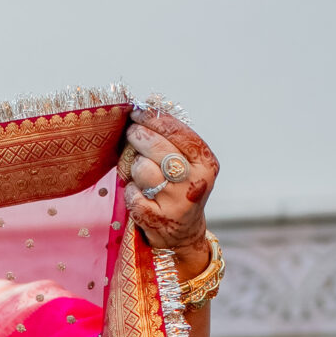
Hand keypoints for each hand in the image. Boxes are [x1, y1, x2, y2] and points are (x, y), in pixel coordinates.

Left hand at [119, 113, 217, 260]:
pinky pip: (133, 195)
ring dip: (135, 168)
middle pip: (157, 147)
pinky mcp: (159, 220)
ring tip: (140, 172)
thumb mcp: (188, 162)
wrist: (183, 234)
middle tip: (130, 133)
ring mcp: (177, 203)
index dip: (153, 119)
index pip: (177, 131)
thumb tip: (151, 102)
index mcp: (205, 162)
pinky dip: (130, 192)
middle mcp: (195, 182)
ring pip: (143, 170)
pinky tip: (137, 194)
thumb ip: (173, 136)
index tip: (138, 112)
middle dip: (138, 136)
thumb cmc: (181, 190)